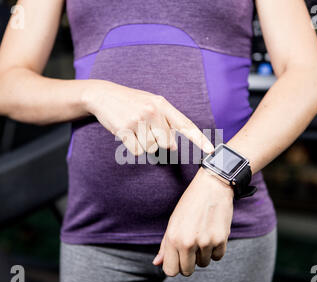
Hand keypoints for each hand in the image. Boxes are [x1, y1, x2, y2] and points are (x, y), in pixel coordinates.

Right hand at [83, 80, 213, 154]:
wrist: (103, 95)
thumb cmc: (131, 102)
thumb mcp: (151, 105)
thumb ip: (165, 123)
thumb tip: (173, 147)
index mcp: (163, 104)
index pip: (185, 124)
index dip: (200, 139)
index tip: (212, 151)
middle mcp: (153, 111)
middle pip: (167, 143)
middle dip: (158, 142)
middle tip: (146, 130)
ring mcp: (138, 120)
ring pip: (151, 148)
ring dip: (143, 144)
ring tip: (134, 130)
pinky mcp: (125, 129)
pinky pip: (137, 151)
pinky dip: (132, 147)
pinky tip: (127, 134)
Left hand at [152, 168, 233, 275]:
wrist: (212, 187)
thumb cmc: (190, 204)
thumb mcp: (173, 222)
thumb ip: (165, 245)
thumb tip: (157, 263)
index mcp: (173, 237)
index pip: (170, 271)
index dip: (174, 266)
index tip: (178, 259)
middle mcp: (188, 242)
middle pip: (187, 271)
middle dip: (189, 263)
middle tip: (191, 248)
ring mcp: (205, 242)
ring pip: (204, 263)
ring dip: (203, 254)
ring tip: (202, 235)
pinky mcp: (221, 239)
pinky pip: (217, 257)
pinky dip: (216, 250)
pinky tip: (212, 234)